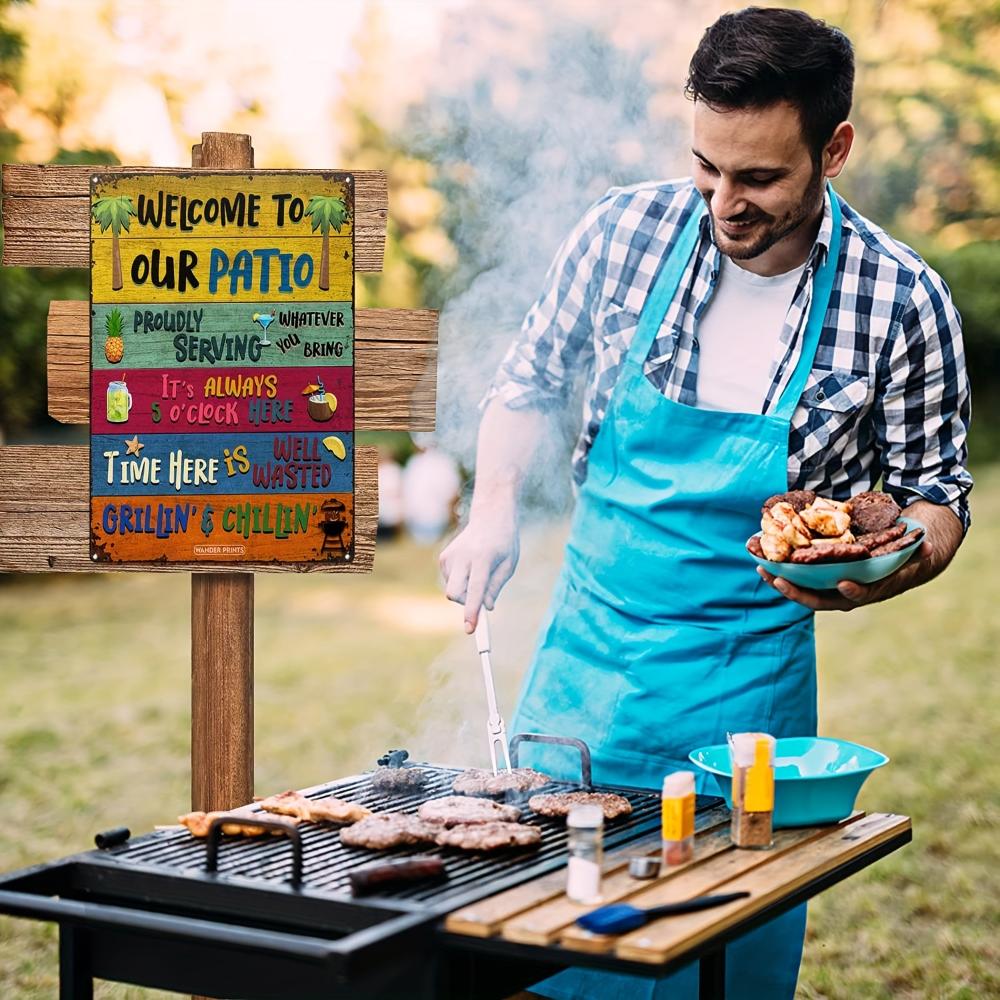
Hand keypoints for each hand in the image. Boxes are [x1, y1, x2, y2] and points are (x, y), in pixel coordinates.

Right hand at [439, 498, 519, 633]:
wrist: (490, 517)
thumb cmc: (504, 542)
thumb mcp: (508, 565)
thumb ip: (496, 587)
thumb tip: (486, 608)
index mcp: (482, 558)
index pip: (474, 589)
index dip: (471, 611)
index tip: (470, 629)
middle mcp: (462, 557)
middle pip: (454, 593)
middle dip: (465, 604)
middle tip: (481, 602)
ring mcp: (449, 556)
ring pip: (452, 589)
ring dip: (465, 591)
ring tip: (480, 573)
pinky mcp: (443, 557)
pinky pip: (450, 581)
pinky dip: (461, 583)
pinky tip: (471, 568)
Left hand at [757, 539, 932, 610]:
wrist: (900, 561)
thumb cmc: (908, 556)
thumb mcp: (917, 554)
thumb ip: (919, 552)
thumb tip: (926, 547)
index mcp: (873, 589)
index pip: (860, 596)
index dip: (851, 592)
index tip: (842, 584)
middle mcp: (849, 593)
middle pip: (820, 599)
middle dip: (797, 592)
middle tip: (778, 579)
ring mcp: (833, 588)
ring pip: (804, 591)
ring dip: (782, 582)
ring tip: (762, 568)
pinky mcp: (821, 580)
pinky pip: (799, 579)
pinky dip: (782, 571)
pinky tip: (764, 560)